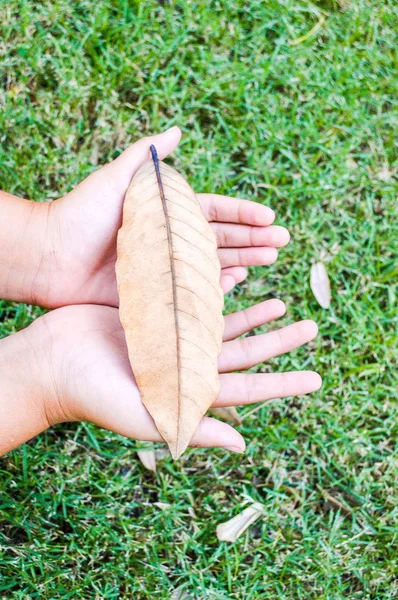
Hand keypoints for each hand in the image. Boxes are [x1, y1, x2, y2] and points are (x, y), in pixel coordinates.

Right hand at [24, 301, 320, 452]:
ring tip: (282, 301)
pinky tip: (238, 276)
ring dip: (254, 314)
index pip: (247, 387)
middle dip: (278, 340)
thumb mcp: (144, 416)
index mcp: (189, 391)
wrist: (53, 362)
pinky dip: (218, 288)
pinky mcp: (157, 313)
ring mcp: (173, 337)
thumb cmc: (94, 396)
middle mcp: (187, 364)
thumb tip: (242, 444)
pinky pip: (196, 298)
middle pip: (244, 351)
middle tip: (312, 327)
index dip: (282, 383)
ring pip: (225, 323)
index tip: (316, 378)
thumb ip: (193, 427)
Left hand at [43, 127, 288, 307]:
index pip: (213, 211)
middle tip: (283, 243)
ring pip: (213, 265)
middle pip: (221, 238)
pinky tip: (238, 282)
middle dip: (253, 239)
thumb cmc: (81, 214)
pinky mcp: (157, 292)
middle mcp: (170, 239)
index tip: (269, 217)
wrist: (51, 256)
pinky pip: (194, 291)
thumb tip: (177, 130)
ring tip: (270, 260)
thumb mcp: (116, 178)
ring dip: (243, 261)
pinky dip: (217, 287)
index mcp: (165, 211)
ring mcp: (166, 267)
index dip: (243, 214)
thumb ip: (146, 156)